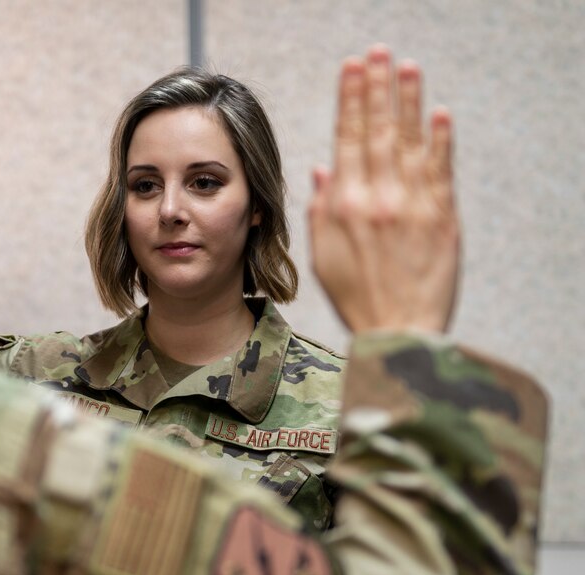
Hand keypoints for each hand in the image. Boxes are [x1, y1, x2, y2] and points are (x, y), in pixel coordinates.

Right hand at [309, 45, 459, 333]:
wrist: (398, 330)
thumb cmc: (356, 298)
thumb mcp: (323, 256)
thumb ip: (321, 210)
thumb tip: (323, 171)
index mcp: (344, 207)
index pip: (347, 139)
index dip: (350, 100)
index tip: (351, 70)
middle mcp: (378, 199)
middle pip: (378, 130)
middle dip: (377, 87)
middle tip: (377, 53)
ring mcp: (413, 205)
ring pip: (410, 141)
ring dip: (409, 101)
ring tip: (407, 68)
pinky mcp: (443, 217)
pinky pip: (441, 169)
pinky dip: (441, 139)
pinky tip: (439, 113)